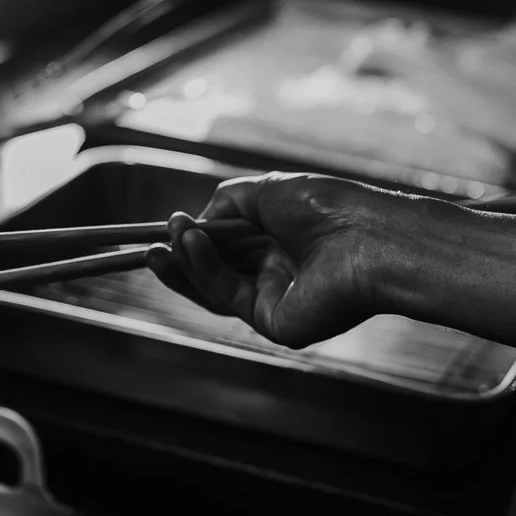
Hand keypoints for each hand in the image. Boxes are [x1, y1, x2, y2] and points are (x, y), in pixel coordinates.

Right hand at [146, 172, 393, 348]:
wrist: (366, 236)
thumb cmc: (328, 207)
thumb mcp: (265, 192)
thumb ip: (226, 204)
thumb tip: (195, 221)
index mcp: (282, 245)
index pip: (227, 249)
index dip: (196, 241)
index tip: (168, 227)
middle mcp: (278, 276)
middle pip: (214, 273)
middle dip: (180, 259)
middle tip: (149, 244)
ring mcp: (275, 302)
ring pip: (214, 289)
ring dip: (184, 266)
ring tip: (161, 243)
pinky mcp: (273, 323)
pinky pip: (228, 296)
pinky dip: (205, 270)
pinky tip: (190, 244)